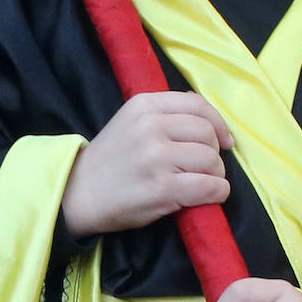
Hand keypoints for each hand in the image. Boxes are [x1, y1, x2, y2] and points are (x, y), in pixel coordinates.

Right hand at [62, 91, 232, 238]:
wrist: (77, 194)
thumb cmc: (111, 161)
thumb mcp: (131, 122)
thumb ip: (166, 115)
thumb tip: (209, 117)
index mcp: (144, 105)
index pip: (197, 104)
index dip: (218, 123)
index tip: (224, 140)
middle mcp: (151, 127)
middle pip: (207, 133)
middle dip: (215, 152)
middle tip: (206, 167)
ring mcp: (156, 157)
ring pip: (211, 159)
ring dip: (215, 174)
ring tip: (202, 182)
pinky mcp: (163, 188)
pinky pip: (209, 186)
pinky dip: (216, 192)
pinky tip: (208, 196)